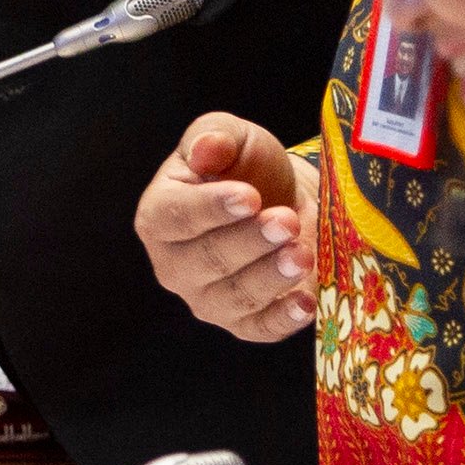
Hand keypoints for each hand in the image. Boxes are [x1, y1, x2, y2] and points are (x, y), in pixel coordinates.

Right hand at [134, 113, 316, 341]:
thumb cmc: (249, 169)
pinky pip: (261, 328)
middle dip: (251, 241)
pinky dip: (284, 318)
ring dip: (272, 275)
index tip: (250, 197)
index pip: (176, 217)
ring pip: (235, 295)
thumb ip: (215, 136)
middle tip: (286, 220)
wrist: (286, 201)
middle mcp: (173, 265)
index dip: (211, 208)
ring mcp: (206, 299)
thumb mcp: (233, 138)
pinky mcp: (243, 324)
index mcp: (158, 216)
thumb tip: (207, 149)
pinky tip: (305, 301)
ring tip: (303, 252)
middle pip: (208, 260)